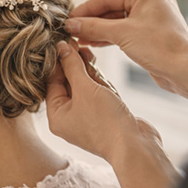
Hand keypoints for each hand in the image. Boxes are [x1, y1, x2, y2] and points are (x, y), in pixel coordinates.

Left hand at [46, 40, 179, 187]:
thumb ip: (72, 66)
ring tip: (88, 52)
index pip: (52, 82)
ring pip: (85, 89)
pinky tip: (99, 71)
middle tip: (76, 43)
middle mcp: (70, 119)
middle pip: (68, 84)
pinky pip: (99, 96)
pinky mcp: (105, 118)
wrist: (135, 146)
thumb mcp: (85, 88)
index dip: (58, 60)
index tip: (63, 41)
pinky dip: (101, 85)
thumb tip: (61, 47)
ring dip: (88, 72)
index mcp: (57, 116)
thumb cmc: (106, 121)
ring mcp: (89, 119)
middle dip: (74, 65)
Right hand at [66, 0, 187, 119]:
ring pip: (120, 22)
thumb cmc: (159, 48)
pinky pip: (128, 32)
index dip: (86, 9)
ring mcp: (154, 19)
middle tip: (72, 30)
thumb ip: (95, 27)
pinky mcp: (154, 35)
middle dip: (93, 21)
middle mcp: (152, 3)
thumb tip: (72, 23)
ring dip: (100, 30)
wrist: (183, 71)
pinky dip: (112, 37)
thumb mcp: (122, 34)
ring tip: (80, 38)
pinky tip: (95, 42)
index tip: (69, 19)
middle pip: (114, 9)